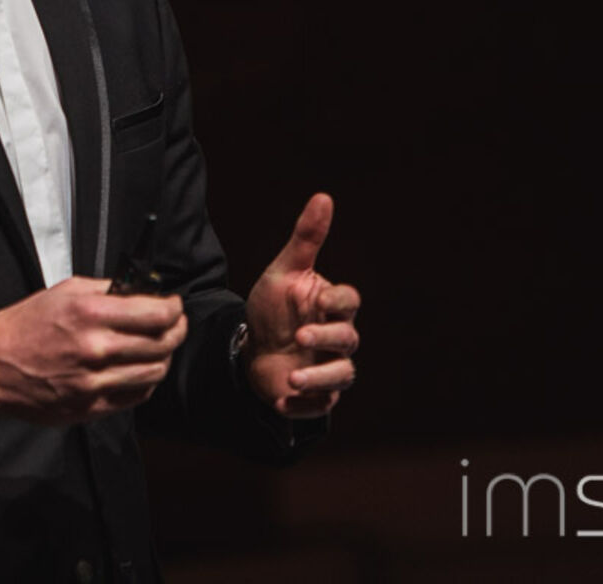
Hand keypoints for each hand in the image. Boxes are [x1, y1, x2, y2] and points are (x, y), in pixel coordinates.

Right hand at [0, 276, 187, 426]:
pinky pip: (134, 396)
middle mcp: (95, 349)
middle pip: (161, 344)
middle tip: (175, 325)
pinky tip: (139, 369)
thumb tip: (140, 291)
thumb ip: (105, 290)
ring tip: (158, 348)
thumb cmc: (24, 326)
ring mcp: (93, 382)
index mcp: (89, 314)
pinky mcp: (89, 407)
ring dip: (163, 358)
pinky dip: (145, 382)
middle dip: (176, 331)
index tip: (174, 307)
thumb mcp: (64, 291)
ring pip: (154, 372)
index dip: (174, 309)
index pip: (156, 314)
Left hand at [242, 192, 359, 418]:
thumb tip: (323, 196)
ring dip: (317, 378)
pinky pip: (321, 405)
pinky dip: (303, 406)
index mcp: (331, 305)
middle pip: (348, 339)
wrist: (253, 348)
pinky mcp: (318, 395)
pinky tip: (281, 400)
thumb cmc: (274, 308)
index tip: (321, 299)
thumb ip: (305, 238)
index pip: (349, 301)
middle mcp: (337, 337)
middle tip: (299, 335)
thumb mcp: (284, 271)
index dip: (339, 301)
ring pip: (341, 375)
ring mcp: (329, 367)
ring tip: (291, 379)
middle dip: (325, 338)